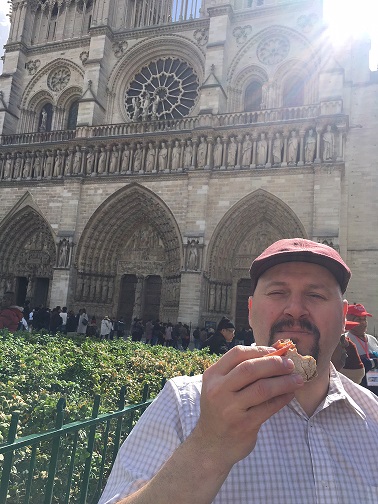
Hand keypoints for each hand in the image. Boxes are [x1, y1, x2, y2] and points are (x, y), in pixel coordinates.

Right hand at [193, 345, 303, 471]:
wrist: (211, 445)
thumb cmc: (222, 409)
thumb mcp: (222, 386)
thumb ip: (243, 368)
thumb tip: (276, 349)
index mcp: (213, 375)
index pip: (237, 354)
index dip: (260, 350)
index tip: (276, 351)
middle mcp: (218, 390)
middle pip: (250, 369)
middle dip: (274, 364)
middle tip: (291, 365)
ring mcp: (230, 408)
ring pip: (262, 388)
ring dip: (284, 382)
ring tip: (297, 379)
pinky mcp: (243, 425)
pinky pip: (268, 407)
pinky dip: (282, 398)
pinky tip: (290, 394)